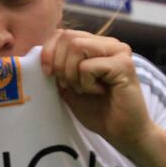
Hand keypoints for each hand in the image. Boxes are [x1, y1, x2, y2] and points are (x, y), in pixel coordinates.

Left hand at [41, 30, 156, 157]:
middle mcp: (109, 43)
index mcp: (96, 45)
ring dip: (73, 74)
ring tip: (86, 90)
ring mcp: (119, 51)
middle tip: (71, 87)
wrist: (123, 133)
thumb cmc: (99, 112)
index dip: (49, 51)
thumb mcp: (70, 87)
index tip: (48, 75)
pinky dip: (86, 83)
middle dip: (60, 65)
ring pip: (76, 46)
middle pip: (68, 37)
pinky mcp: (124, 65)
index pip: (63, 33)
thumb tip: (41, 56)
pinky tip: (100, 92)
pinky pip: (88, 66)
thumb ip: (59, 69)